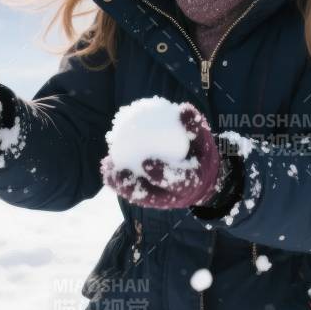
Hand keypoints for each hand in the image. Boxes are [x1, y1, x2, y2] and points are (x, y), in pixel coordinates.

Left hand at [101, 102, 222, 209]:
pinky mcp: (151, 200)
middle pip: (152, 196)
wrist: (201, 179)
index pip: (177, 181)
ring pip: (139, 196)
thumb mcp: (202, 139)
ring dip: (122, 186)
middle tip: (120, 171)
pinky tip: (107, 167)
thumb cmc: (200, 153)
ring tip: (108, 170)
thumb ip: (194, 126)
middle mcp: (174, 197)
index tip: (146, 162)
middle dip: (134, 187)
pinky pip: (133, 192)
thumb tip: (183, 108)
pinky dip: (120, 182)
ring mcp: (161, 201)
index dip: (161, 174)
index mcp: (192, 183)